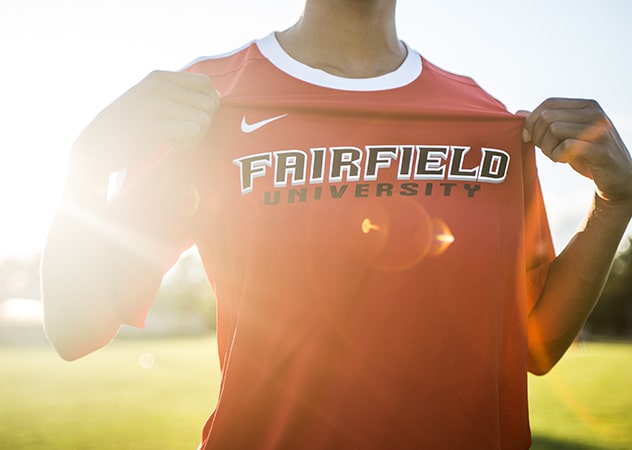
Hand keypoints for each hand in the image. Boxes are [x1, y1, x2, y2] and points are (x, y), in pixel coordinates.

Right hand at [72, 70, 218, 173]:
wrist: (96, 144)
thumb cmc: (129, 125)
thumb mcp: (150, 98)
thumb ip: (180, 94)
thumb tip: (217, 96)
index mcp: (160, 77)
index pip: (206, 84)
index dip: (208, 104)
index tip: (192, 117)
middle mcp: (159, 86)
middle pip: (210, 104)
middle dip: (204, 123)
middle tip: (184, 133)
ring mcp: (156, 105)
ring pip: (205, 120)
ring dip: (196, 136)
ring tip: (175, 139)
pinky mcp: (154, 126)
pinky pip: (194, 132)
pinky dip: (186, 144)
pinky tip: (170, 146)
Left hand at [522, 98, 631, 205]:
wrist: (617, 179)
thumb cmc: (587, 156)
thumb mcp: (565, 137)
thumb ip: (544, 124)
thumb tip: (518, 113)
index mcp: (586, 106)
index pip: (548, 104)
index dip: (532, 121)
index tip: (529, 138)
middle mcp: (595, 113)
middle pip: (547, 117)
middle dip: (538, 137)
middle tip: (546, 150)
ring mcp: (599, 130)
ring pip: (553, 130)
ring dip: (547, 148)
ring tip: (556, 156)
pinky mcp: (600, 148)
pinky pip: (565, 146)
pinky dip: (557, 156)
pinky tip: (565, 160)